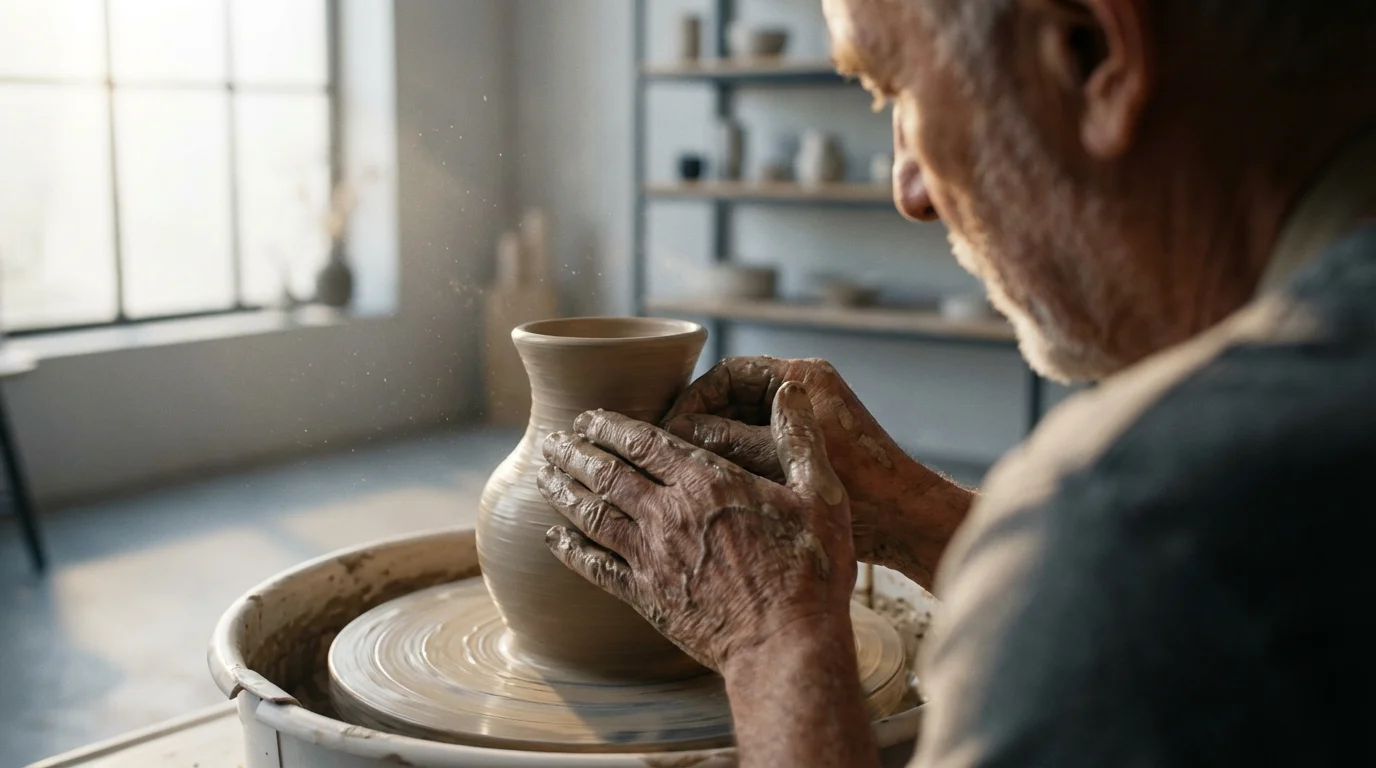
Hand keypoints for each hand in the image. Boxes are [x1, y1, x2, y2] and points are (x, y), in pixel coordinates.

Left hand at [537, 382, 856, 672]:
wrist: (786, 645)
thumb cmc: (810, 571)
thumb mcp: (821, 495)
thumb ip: (800, 439)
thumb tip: (791, 390)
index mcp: (707, 482)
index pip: (644, 441)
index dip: (611, 425)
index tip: (589, 416)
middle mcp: (669, 513)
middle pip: (607, 473)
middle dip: (575, 452)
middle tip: (552, 440)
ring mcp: (652, 556)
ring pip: (593, 514)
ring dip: (563, 491)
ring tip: (543, 475)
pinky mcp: (646, 596)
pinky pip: (595, 567)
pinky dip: (569, 549)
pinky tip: (552, 538)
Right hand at [663, 357, 973, 586]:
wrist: (911, 524)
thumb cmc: (860, 490)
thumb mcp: (781, 463)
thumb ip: (725, 442)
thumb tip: (674, 436)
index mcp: (804, 380)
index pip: (729, 374)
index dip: (695, 399)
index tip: (671, 430)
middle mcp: (805, 396)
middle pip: (733, 399)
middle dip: (700, 425)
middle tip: (668, 454)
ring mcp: (808, 427)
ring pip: (743, 428)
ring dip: (714, 450)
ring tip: (684, 477)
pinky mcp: (810, 457)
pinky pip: (759, 452)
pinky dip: (735, 468)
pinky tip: (713, 495)